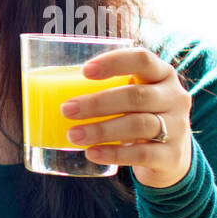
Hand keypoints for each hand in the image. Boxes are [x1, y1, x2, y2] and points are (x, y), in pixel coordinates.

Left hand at [59, 46, 192, 188]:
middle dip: (97, 103)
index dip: (114, 62)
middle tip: (66, 109)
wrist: (171, 158)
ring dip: (101, 130)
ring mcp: (177, 127)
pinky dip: (114, 154)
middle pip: (135, 96)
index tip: (84, 71)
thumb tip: (39, 87)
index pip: (142, 59)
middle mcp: (174, 97)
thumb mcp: (129, 99)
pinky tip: (91, 153)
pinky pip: (141, 154)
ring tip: (72, 135)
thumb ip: (104, 89)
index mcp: (161, 75)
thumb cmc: (137, 118)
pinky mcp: (171, 155)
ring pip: (138, 125)